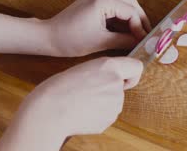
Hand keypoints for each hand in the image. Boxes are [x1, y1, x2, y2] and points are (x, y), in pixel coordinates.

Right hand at [0, 56, 143, 150]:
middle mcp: (116, 84)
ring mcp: (114, 103)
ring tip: (81, 101)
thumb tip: (116, 81)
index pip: (137, 66)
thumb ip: (104, 72)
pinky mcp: (109, 119)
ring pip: (114, 102)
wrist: (49, 111)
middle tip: (88, 90)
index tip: (124, 77)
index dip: (131, 73)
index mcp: (109, 66)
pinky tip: (82, 111)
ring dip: (103, 102)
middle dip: (110, 89)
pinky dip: (98, 114)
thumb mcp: (84, 68)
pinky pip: (107, 115)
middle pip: (122, 87)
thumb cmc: (59, 88)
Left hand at [47, 0, 151, 56]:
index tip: (144, 40)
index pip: (131, 11)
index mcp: (103, 0)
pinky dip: (122, 16)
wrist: (48, 36)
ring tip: (138, 33)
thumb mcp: (101, 42)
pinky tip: (126, 29)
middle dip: (140, 20)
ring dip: (132, 17)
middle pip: (131, 3)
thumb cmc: (71, 40)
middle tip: (147, 35)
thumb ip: (124, 40)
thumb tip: (140, 42)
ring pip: (124, 3)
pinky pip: (114, 5)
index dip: (140, 27)